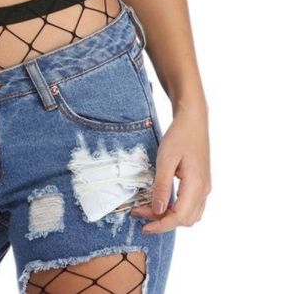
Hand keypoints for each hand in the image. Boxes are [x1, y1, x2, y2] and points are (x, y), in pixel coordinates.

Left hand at [130, 104, 210, 233]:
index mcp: (196, 185)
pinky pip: (191, 206)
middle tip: (140, 212)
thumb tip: (157, 211)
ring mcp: (205, 188)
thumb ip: (161, 186)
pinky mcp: (201, 183)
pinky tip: (162, 202)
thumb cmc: (179, 136)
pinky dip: (177, 210)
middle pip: (185, 220)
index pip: (179, 217)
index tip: (143, 225)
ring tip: (148, 209)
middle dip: (162, 221)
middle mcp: (204, 190)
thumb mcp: (165, 159)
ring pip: (190, 215)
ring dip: (170, 217)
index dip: (160, 225)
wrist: (193, 120)